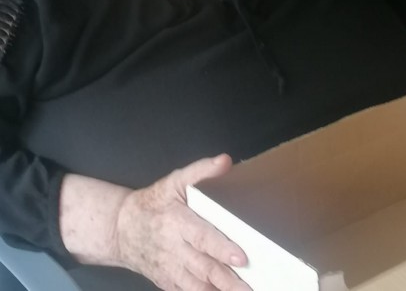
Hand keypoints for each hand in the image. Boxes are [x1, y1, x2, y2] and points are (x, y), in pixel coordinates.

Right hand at [115, 154, 249, 290]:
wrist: (121, 229)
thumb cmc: (152, 203)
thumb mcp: (174, 181)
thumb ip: (201, 171)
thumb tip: (225, 161)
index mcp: (176, 222)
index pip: (202, 237)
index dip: (221, 248)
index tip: (241, 257)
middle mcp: (173, 249)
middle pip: (204, 267)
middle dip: (228, 280)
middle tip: (250, 287)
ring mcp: (170, 269)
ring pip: (198, 285)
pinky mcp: (168, 282)